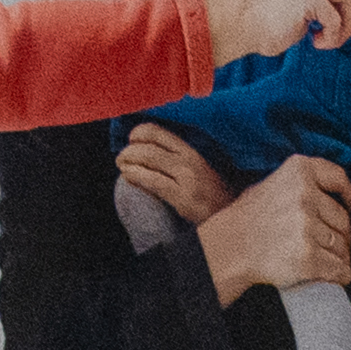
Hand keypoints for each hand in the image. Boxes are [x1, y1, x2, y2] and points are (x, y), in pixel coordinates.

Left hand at [113, 125, 228, 225]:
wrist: (228, 218)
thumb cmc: (210, 194)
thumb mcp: (196, 169)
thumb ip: (173, 158)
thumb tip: (140, 149)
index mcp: (191, 151)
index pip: (157, 132)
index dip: (138, 133)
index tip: (131, 140)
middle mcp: (190, 160)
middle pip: (148, 144)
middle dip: (129, 150)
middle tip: (121, 158)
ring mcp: (188, 178)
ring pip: (148, 158)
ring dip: (128, 161)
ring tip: (123, 166)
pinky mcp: (184, 197)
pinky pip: (152, 180)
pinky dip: (134, 175)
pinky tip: (128, 177)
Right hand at [197, 156, 350, 299]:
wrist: (229, 248)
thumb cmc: (249, 219)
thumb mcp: (271, 185)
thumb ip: (302, 185)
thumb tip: (334, 195)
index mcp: (298, 171)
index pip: (338, 178)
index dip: (348, 195)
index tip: (349, 206)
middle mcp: (304, 196)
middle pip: (343, 220)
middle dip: (339, 234)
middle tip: (322, 242)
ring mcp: (307, 227)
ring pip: (343, 247)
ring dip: (336, 256)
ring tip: (315, 257)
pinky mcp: (309, 258)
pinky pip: (341, 270)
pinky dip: (338, 275)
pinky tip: (325, 273)